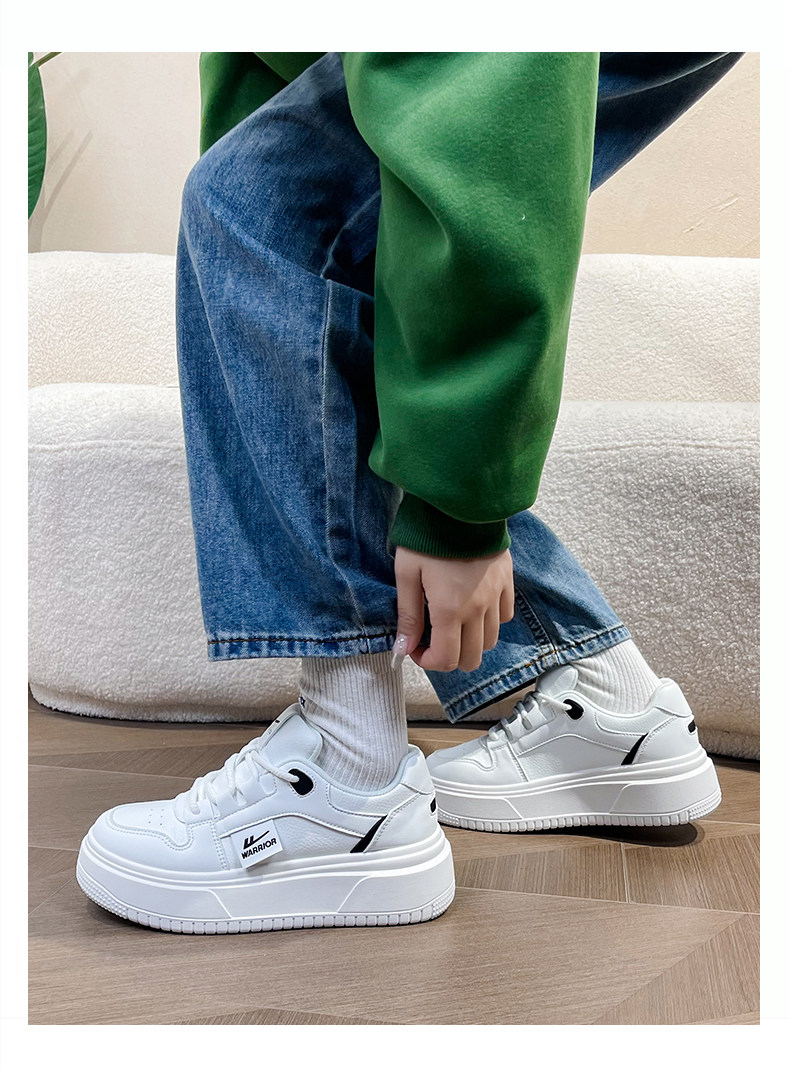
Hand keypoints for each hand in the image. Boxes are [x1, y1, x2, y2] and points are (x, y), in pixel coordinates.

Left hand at [392, 546, 514, 671]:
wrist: (460, 504)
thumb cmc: (428, 537)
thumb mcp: (407, 574)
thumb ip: (408, 615)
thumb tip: (403, 649)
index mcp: (450, 610)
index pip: (446, 660)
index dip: (428, 661)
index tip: (416, 647)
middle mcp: (477, 609)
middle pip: (472, 658)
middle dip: (450, 657)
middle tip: (434, 639)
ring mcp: (496, 596)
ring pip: (491, 641)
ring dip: (471, 641)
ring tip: (454, 622)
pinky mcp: (506, 581)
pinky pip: (505, 616)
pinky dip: (490, 621)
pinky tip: (474, 606)